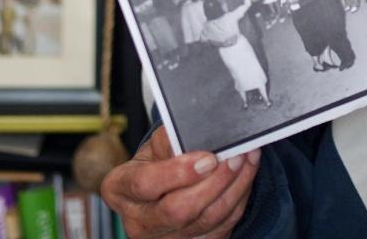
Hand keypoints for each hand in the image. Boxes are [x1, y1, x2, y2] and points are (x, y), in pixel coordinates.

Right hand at [100, 131, 258, 238]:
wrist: (164, 185)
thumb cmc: (158, 161)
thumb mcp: (156, 144)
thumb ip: (170, 139)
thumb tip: (193, 137)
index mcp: (119, 189)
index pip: (145, 184)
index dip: (178, 172)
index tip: (208, 157)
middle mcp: (137, 221)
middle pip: (177, 210)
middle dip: (213, 183)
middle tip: (234, 157)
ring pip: (205, 220)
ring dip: (233, 189)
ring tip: (247, 160)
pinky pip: (220, 227)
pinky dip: (237, 201)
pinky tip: (245, 178)